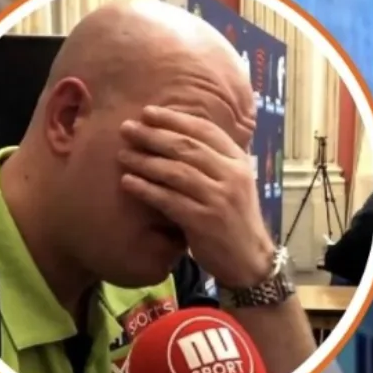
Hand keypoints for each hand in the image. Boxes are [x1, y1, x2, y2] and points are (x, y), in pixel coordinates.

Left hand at [118, 106, 275, 289]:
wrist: (249, 260)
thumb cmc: (232, 215)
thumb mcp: (231, 180)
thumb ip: (210, 158)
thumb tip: (171, 130)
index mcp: (238, 160)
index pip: (204, 130)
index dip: (174, 119)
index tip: (147, 112)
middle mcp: (232, 175)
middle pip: (187, 147)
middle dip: (154, 135)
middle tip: (127, 128)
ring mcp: (220, 198)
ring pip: (176, 172)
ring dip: (145, 161)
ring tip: (123, 154)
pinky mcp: (205, 221)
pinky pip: (169, 200)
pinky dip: (146, 189)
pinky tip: (128, 182)